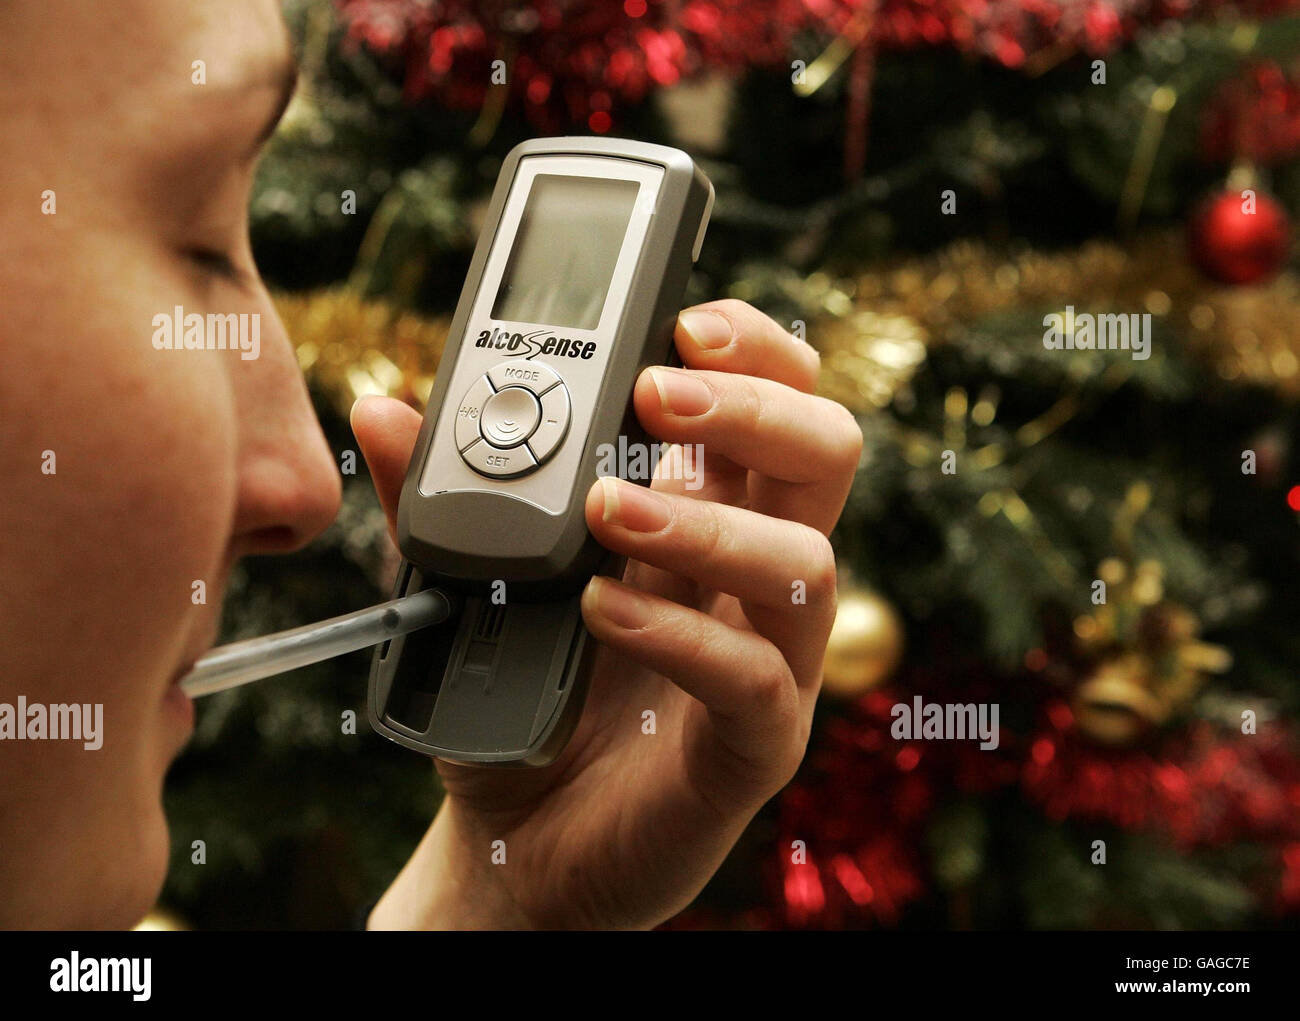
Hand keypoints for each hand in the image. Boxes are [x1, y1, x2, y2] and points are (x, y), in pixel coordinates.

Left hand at [353, 300, 861, 928]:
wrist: (512, 845)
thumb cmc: (514, 698)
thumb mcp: (467, 586)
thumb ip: (441, 501)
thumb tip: (386, 407)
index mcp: (705, 511)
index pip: (776, 400)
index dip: (752, 349)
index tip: (682, 319)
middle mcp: (752, 572)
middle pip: (826, 455)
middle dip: (756, 404)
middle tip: (660, 392)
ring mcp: (769, 659)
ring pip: (807, 563)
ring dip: (707, 524)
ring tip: (604, 511)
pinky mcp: (755, 745)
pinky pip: (758, 679)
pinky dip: (680, 636)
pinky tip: (602, 612)